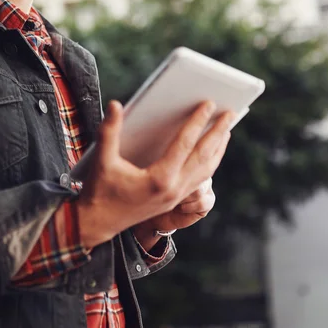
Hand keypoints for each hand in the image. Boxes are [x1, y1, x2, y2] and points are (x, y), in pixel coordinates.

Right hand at [76, 100, 233, 248]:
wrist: (97, 224)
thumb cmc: (99, 191)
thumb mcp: (102, 159)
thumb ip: (109, 130)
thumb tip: (115, 104)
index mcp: (159, 179)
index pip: (184, 144)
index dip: (197, 122)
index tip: (209, 104)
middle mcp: (173, 190)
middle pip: (203, 157)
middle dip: (218, 133)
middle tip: (230, 113)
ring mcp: (176, 197)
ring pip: (206, 170)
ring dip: (218, 149)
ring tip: (226, 130)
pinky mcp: (174, 201)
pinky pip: (200, 179)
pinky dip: (209, 162)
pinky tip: (212, 152)